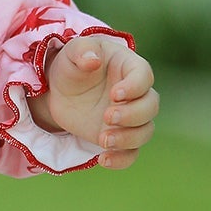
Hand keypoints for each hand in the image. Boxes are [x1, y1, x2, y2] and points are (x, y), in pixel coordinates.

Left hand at [29, 35, 157, 168]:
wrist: (60, 91)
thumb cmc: (72, 65)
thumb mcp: (72, 52)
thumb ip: (83, 50)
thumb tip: (93, 59)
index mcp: (130, 67)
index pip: (145, 77)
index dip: (135, 87)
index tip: (115, 94)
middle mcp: (136, 94)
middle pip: (150, 107)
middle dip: (132, 115)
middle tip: (107, 117)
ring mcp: (129, 118)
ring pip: (145, 132)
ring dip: (128, 139)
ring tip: (104, 140)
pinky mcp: (119, 137)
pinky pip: (131, 153)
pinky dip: (122, 160)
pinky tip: (103, 159)